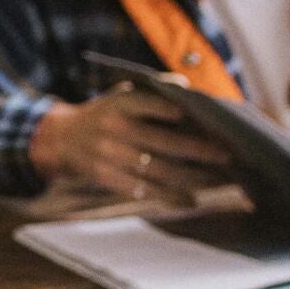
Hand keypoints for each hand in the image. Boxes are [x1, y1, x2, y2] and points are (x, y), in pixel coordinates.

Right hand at [31, 83, 231, 205]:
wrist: (61, 139)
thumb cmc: (105, 113)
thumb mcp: (120, 95)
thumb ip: (152, 91)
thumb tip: (188, 88)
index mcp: (118, 104)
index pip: (145, 104)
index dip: (166, 110)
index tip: (192, 115)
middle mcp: (113, 128)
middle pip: (161, 142)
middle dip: (198, 151)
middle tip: (228, 156)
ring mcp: (109, 155)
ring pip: (157, 170)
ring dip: (192, 177)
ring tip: (220, 180)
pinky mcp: (107, 177)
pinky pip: (143, 190)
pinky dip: (169, 197)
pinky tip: (192, 200)